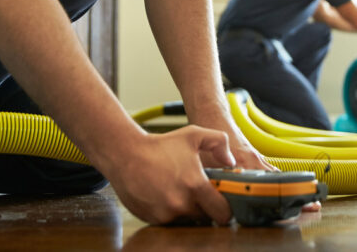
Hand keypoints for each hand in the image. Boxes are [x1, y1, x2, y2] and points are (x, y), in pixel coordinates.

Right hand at [106, 125, 234, 224]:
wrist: (126, 154)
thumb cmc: (160, 144)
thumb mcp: (193, 134)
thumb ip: (219, 142)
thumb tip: (230, 161)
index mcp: (195, 186)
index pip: (223, 213)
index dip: (225, 208)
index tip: (221, 201)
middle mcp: (181, 204)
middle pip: (205, 218)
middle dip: (206, 209)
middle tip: (199, 195)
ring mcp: (166, 214)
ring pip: (187, 220)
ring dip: (187, 211)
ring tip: (178, 192)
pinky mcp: (152, 219)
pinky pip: (169, 222)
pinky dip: (170, 213)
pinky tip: (164, 195)